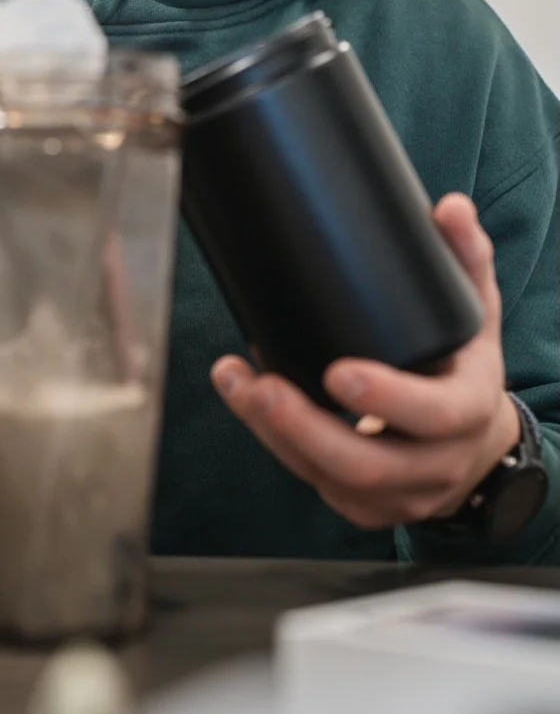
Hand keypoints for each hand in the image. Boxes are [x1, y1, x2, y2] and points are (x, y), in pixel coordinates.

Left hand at [211, 194, 521, 529]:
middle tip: (260, 385)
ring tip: (235, 381)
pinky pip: (312, 482)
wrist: (477, 446)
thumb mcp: (477, 312)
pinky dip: (275, 442)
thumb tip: (448, 207)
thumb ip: (464, 256)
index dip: (386, 398)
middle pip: (365, 463)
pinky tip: (248, 400)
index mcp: (468, 411)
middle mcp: (435, 463)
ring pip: (328, 477)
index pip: (433, 415)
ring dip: (273, 432)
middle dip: (303, 426)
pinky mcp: (362, 506)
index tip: (337, 371)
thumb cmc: (466, 369)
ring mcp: (398, 492)